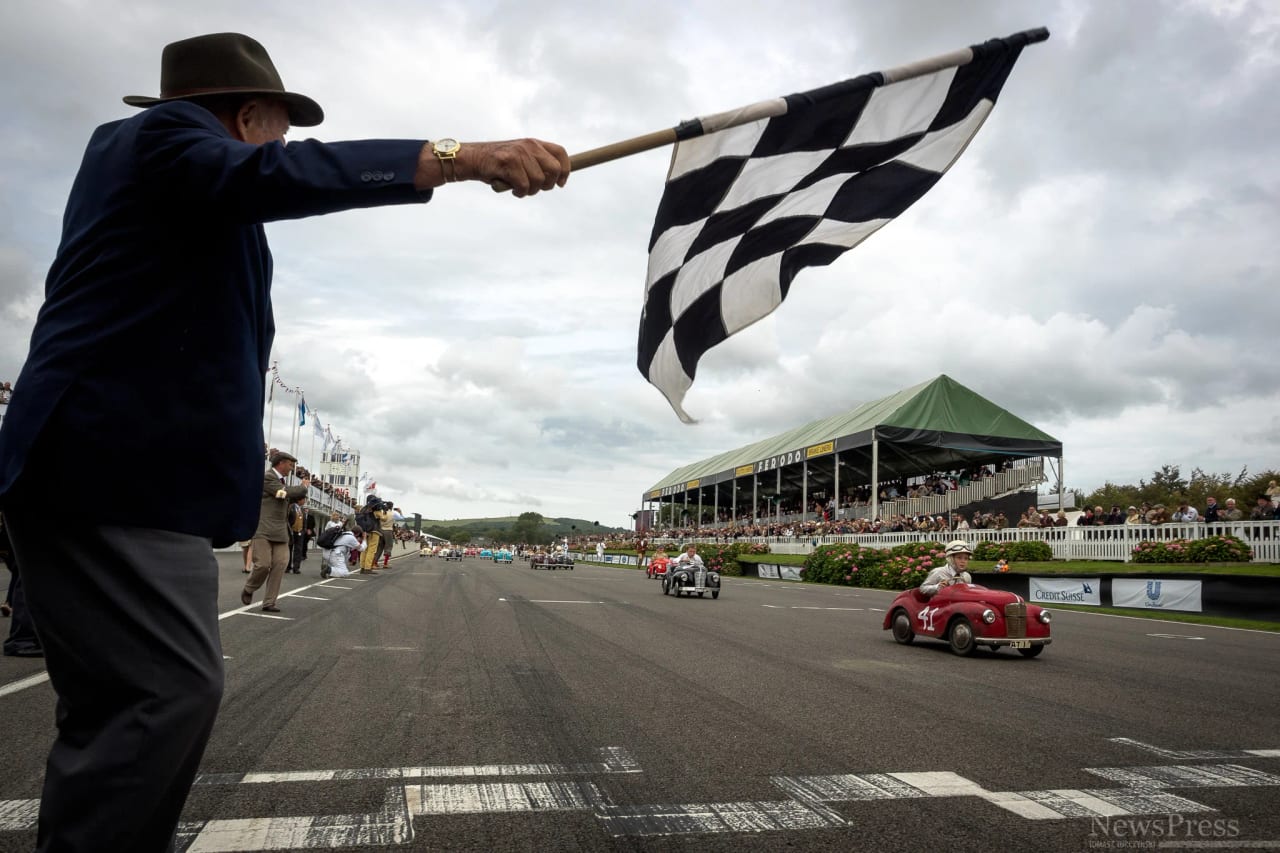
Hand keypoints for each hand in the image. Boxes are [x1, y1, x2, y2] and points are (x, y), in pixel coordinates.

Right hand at [419, 139, 570, 196]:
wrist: (471, 159)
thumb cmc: (496, 163)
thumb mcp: (520, 158)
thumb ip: (536, 164)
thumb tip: (556, 179)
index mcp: (534, 143)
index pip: (561, 153)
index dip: (566, 170)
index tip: (560, 183)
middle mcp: (529, 145)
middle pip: (554, 170)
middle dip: (547, 184)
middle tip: (534, 188)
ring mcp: (519, 154)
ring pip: (538, 181)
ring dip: (529, 190)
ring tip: (517, 187)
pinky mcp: (508, 163)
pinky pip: (524, 186)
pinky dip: (519, 192)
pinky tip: (510, 188)